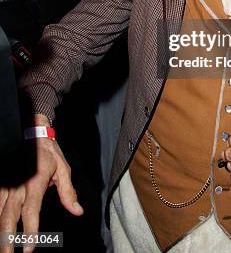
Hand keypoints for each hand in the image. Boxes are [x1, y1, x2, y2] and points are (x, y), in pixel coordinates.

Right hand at [0, 116, 82, 252]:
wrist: (34, 133)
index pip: (31, 210)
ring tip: (3, 249)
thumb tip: (77, 211)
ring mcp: (7, 183)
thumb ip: (68, 192)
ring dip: (0, 232)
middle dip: (7, 239)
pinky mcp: (1, 183)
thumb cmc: (49, 153)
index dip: (30, 231)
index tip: (29, 248)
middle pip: (9, 216)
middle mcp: (18, 184)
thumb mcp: (63, 169)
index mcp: (36, 180)